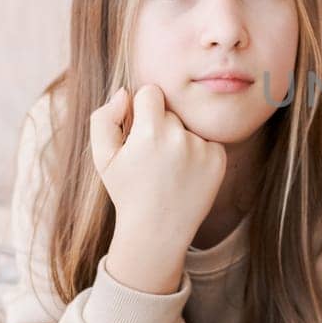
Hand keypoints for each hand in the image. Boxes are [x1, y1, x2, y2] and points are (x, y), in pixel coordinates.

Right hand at [90, 83, 227, 259]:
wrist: (157, 230)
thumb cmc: (127, 191)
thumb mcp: (103, 158)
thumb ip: (104, 119)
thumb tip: (124, 93)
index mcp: (149, 132)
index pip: (151, 92)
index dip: (141, 109)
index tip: (138, 129)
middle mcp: (180, 137)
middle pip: (170, 111)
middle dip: (159, 127)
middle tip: (152, 158)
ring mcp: (202, 148)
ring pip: (188, 126)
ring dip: (179, 139)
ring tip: (169, 168)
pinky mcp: (219, 159)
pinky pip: (206, 140)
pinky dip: (197, 152)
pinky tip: (185, 173)